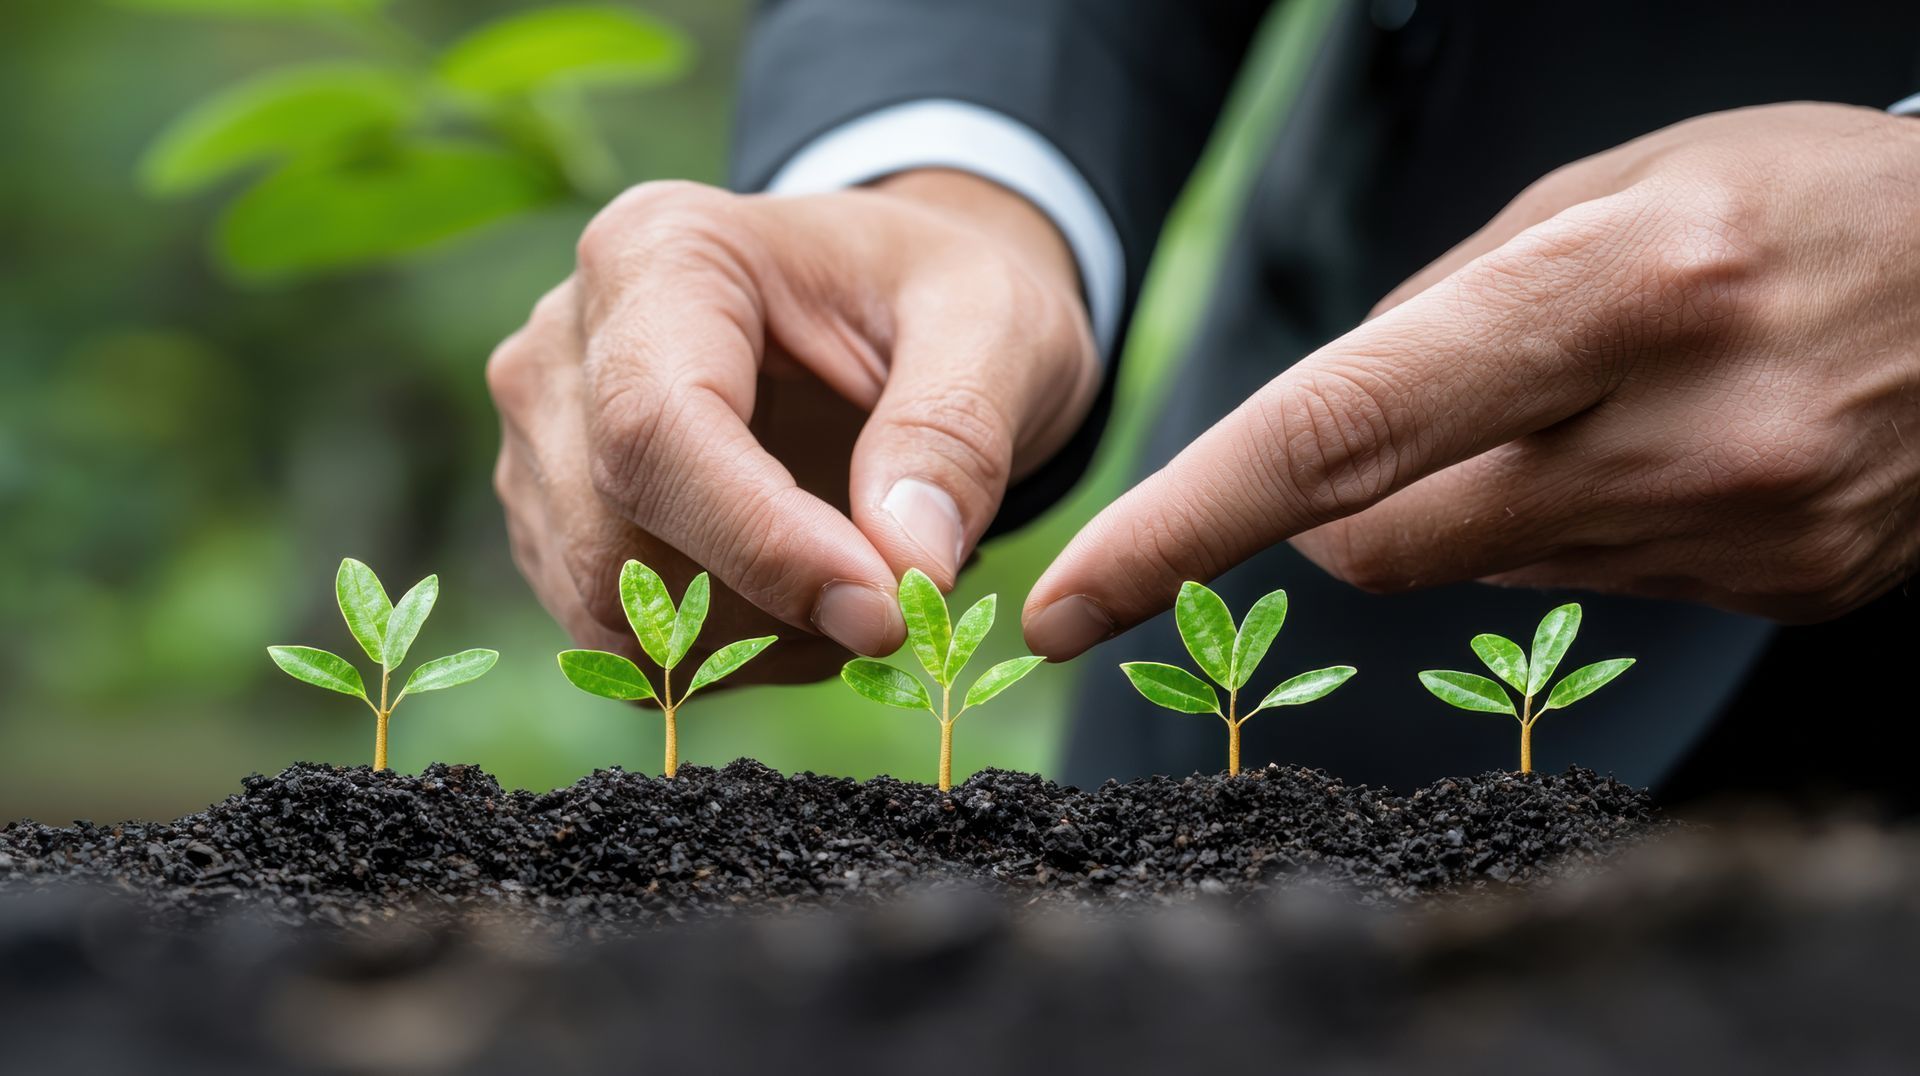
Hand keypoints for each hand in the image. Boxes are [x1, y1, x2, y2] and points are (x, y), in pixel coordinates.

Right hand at [490, 172, 1098, 680]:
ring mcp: (543, 438)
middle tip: (902, 600)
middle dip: (771, 607)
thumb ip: (958, 434)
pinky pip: (624, 640)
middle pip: (615, 541)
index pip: (656, 430)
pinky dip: (729, 653)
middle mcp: (565, 343)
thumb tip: (908, 567)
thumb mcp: (996, 326)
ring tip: (862, 579)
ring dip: (756, 639)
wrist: (899, 309)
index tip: (884, 611)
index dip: (763, 543)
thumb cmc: (940, 298)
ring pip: (610, 610)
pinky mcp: (556, 521)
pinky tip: (808, 599)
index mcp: (661, 252)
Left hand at [1024, 103, 1919, 659]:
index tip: (1071, 598)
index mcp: (1618, 290)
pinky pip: (1585, 589)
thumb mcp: (1617, 184)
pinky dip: (1566, 533)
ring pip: (1476, 574)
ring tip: (1577, 409)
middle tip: (1383, 440)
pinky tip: (1654, 453)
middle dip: (1326, 514)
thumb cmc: (1805, 198)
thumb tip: (1326, 420)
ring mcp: (1735, 533)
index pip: (1336, 431)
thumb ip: (1448, 303)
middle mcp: (1676, 430)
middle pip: (1377, 545)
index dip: (1180, 525)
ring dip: (1465, 508)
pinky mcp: (1777, 594)